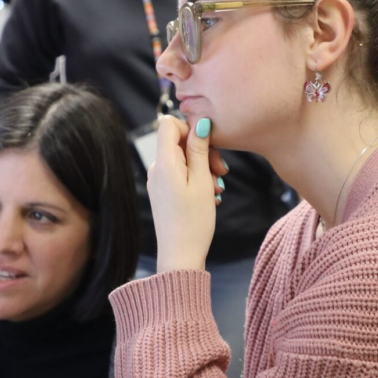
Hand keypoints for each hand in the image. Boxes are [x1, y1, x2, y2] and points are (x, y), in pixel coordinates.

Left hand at [147, 116, 227, 272]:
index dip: (191, 129)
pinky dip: (197, 181)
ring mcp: (159, 181)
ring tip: (217, 189)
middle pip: (179, 142)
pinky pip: (181, 175)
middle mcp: (156, 169)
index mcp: (164, 162)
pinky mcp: (163, 192)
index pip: (169, 123)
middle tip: (221, 172)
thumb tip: (200, 122)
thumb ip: (199, 149)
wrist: (180, 256)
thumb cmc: (194, 221)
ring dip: (204, 169)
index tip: (209, 147)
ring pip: (184, 160)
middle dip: (203, 152)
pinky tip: (209, 197)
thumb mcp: (202, 181)